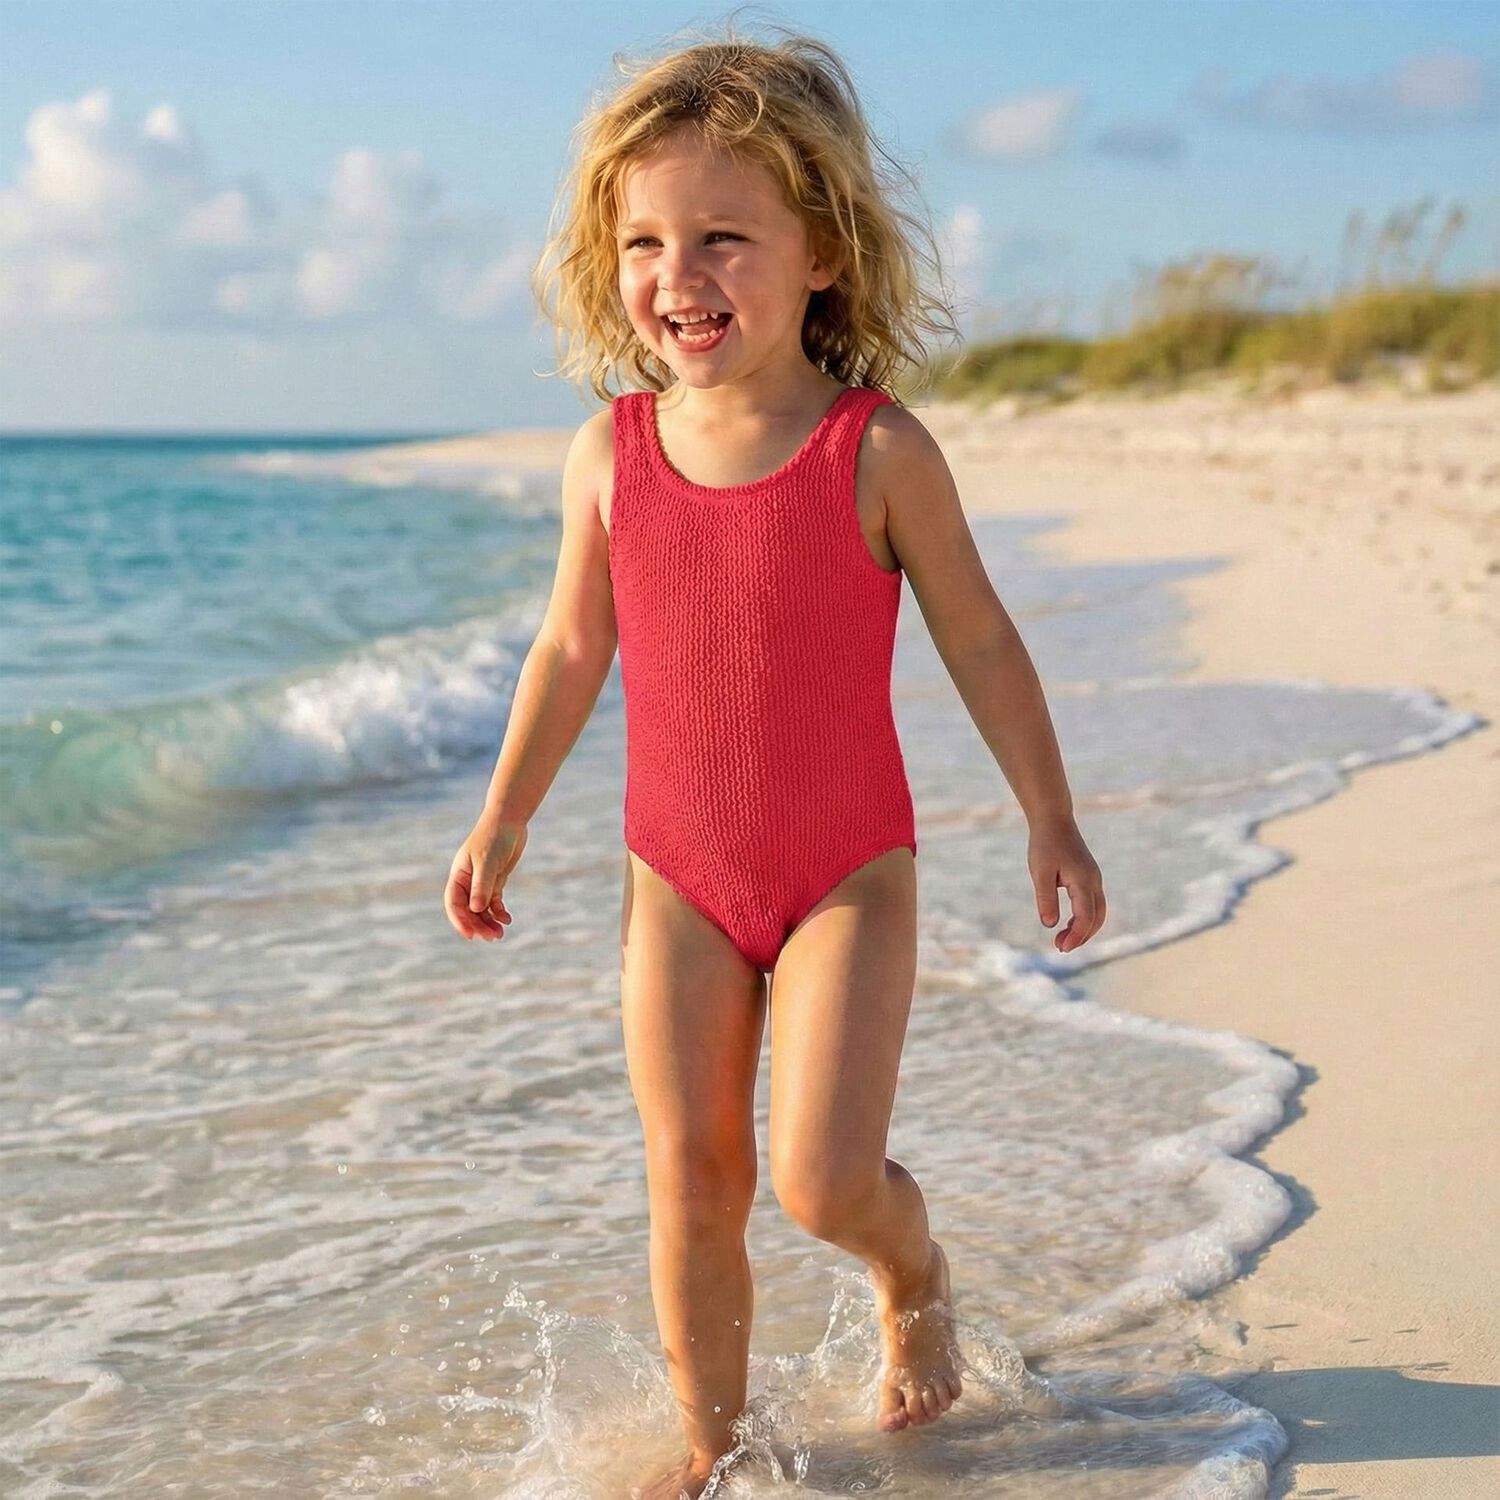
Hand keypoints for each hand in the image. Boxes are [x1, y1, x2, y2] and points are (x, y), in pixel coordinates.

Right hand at [444, 809, 526, 941]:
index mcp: (459, 875)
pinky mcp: (495, 880)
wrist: (509, 820)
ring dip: (489, 921)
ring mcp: (482, 881)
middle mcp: (467, 880)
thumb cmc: (494, 837)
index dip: (460, 921)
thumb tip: (476, 910)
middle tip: (493, 937)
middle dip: (478, 924)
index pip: (454, 904)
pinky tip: (507, 919)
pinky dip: (499, 912)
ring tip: (500, 934)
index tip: (470, 935)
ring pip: (481, 908)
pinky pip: (494, 902)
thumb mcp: (487, 862)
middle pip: (468, 910)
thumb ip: (481, 886)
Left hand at [1027, 814, 1105, 953]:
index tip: (1061, 948)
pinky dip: (1083, 919)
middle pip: (1097, 918)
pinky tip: (1066, 924)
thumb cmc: (1044, 844)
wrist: (1054, 820)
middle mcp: (1094, 881)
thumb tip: (1049, 924)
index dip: (1076, 935)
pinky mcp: (1089, 877)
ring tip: (1062, 940)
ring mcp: (1094, 879)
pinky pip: (1092, 904)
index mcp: (1083, 880)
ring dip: (1083, 929)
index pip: (1085, 916)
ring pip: (1098, 912)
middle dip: (1082, 936)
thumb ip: (1046, 898)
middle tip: (1060, 947)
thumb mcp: (1040, 872)